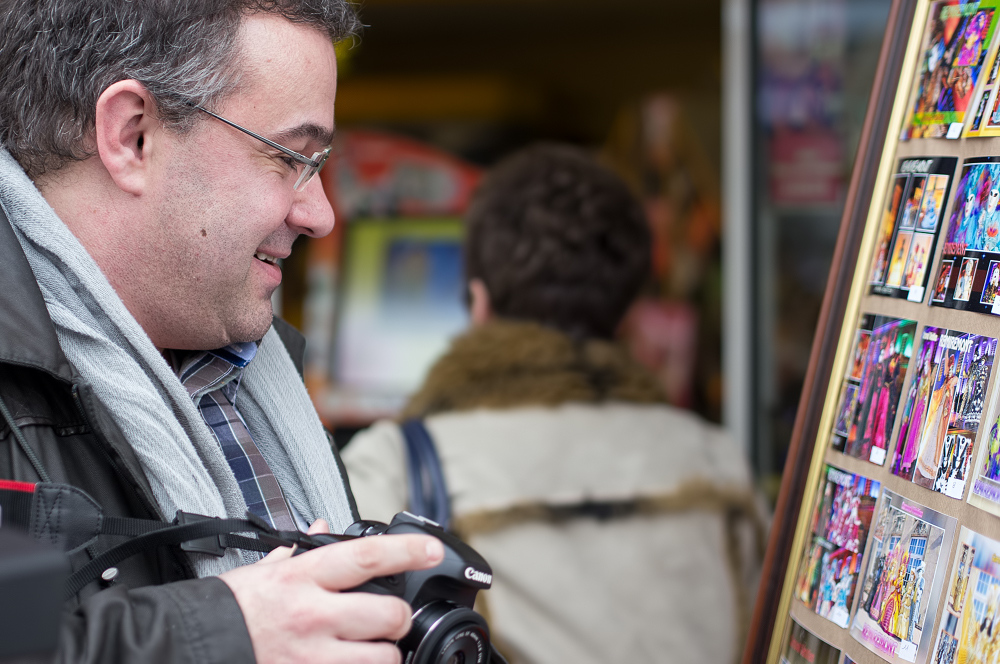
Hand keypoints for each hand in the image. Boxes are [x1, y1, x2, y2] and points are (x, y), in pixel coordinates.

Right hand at [220, 520, 443, 663]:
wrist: (191, 648)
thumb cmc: (229, 610)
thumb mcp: (262, 570)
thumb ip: (298, 552)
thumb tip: (322, 530)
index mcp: (303, 578)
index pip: (367, 556)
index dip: (407, 550)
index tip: (432, 548)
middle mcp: (313, 616)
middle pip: (388, 615)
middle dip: (398, 619)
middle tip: (392, 619)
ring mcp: (312, 656)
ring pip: (382, 658)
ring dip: (384, 655)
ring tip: (370, 649)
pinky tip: (352, 662)